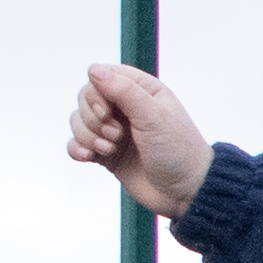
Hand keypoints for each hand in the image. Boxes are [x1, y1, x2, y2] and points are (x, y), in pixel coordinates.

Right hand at [68, 62, 215, 215]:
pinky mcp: (106, 153)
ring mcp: (115, 130)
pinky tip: (88, 158)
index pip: (102, 76)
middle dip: (93, 118)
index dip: (96, 93)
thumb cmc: (178, 151)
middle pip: (85, 98)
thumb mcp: (154, 117)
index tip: (107, 112)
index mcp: (142, 91)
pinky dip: (77, 149)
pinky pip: (77, 144)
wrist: (186, 193)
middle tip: (117, 135)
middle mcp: (126, 108)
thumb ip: (124, 91)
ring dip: (88, 136)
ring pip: (79, 121)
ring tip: (111, 150)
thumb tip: (93, 69)